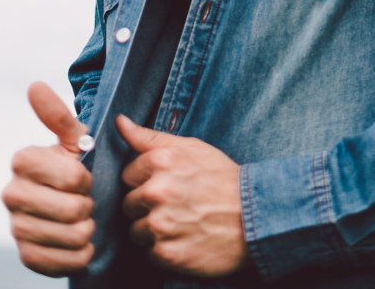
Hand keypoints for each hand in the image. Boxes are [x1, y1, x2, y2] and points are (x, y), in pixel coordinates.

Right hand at [2, 82, 94, 275]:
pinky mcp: (26, 256)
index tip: (82, 174)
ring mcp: (16, 228)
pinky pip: (65, 261)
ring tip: (82, 218)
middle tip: (85, 198)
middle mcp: (11, 194)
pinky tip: (78, 240)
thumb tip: (35, 85)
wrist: (73, 202)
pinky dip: (81, 253)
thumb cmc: (76, 163)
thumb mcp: (74, 138)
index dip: (86, 177)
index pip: (73, 176)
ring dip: (87, 228)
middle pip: (73, 209)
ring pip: (72, 236)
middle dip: (88, 204)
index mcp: (22, 161)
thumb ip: (57, 114)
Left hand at [118, 115, 251, 276]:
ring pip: (136, 231)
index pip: (128, 175)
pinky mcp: (167, 254)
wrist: (254, 215)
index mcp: (160, 161)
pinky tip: (186, 238)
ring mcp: (161, 225)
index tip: (168, 183)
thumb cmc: (222, 178)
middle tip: (176, 203)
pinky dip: (166, 249)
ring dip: (154, 230)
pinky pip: (150, 253)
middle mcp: (156, 192)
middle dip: (147, 205)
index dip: (146, 180)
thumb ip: (149, 136)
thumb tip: (120, 122)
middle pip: (129, 204)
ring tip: (182, 222)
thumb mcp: (190, 147)